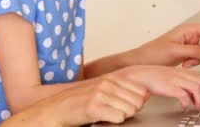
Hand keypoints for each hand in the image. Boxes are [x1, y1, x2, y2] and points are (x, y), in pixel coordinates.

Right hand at [1, 75, 148, 126]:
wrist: (55, 110)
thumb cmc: (79, 104)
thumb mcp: (103, 92)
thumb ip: (123, 91)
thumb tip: (145, 94)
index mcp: (112, 78)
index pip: (142, 91)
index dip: (138, 102)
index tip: (132, 103)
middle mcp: (108, 82)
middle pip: (139, 102)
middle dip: (130, 110)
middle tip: (112, 111)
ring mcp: (101, 93)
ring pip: (130, 110)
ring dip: (119, 116)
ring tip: (104, 114)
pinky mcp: (94, 105)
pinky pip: (119, 118)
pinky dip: (112, 121)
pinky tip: (100, 118)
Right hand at [119, 65, 199, 111]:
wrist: (140, 75)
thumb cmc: (156, 78)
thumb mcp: (175, 79)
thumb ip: (187, 85)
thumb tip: (197, 96)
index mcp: (187, 72)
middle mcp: (184, 75)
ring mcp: (177, 79)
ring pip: (198, 89)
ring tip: (198, 107)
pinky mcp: (170, 86)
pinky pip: (183, 94)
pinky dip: (187, 101)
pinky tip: (184, 105)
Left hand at [134, 23, 199, 67]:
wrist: (142, 62)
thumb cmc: (153, 53)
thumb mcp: (175, 51)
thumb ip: (195, 51)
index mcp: (188, 30)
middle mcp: (190, 35)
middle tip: (191, 59)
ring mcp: (189, 45)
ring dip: (199, 60)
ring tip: (185, 62)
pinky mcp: (187, 54)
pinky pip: (199, 58)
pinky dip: (194, 63)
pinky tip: (184, 65)